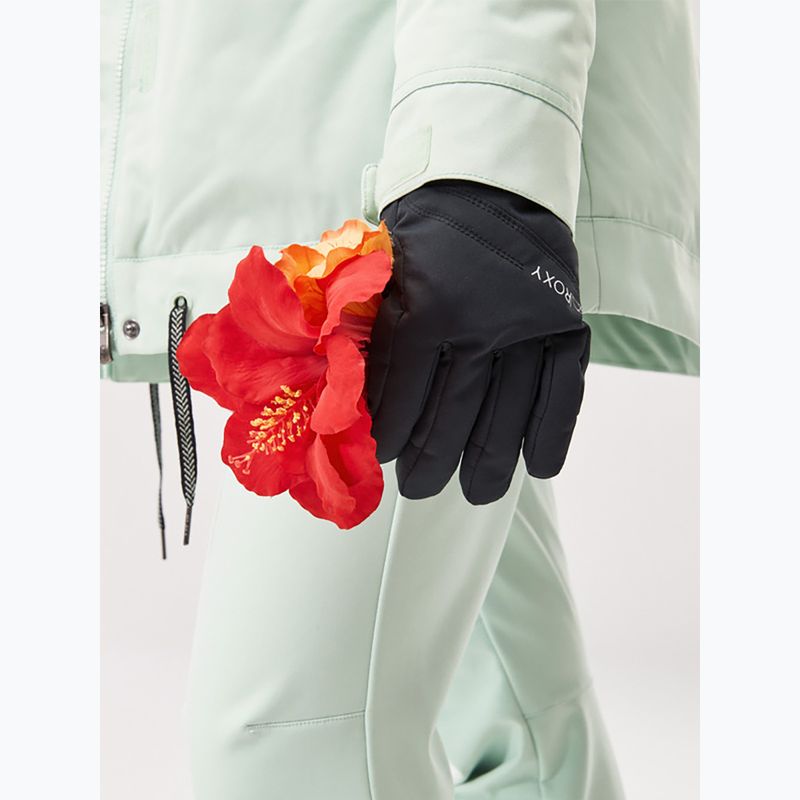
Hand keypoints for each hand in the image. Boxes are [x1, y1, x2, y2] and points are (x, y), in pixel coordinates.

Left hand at [366, 179, 589, 503]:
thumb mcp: (382, 274)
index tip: (388, 461)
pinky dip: (552, 433)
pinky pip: (563, 391)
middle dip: (435, 461)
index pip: (406, 395)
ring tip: (478, 493)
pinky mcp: (564, 323)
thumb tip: (348, 401)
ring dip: (491, 462)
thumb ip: (368, 333)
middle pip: (455, 415)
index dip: (395, 436)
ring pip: (508, 413)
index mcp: (425, 308)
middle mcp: (479, 323)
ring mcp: (527, 326)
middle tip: (422, 490)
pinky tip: (540, 468)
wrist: (488, 182)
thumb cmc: (424, 231)